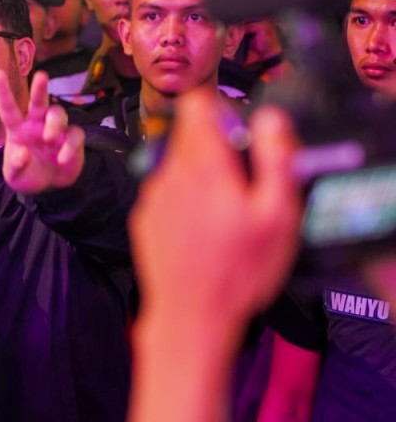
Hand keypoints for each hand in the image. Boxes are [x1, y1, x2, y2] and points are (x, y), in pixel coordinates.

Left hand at [0, 70, 85, 192]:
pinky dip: (70, 146)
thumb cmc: (28, 175)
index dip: (3, 93)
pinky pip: (75, 134)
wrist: (50, 187)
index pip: (9, 109)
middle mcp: (37, 124)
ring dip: (54, 123)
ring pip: (58, 113)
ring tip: (49, 138)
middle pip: (39, 102)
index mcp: (18, 129)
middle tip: (41, 75)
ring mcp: (56, 130)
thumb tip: (22, 152)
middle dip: (40, 88)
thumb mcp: (15, 177)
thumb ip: (15, 166)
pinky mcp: (72, 139)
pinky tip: (62, 160)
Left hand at [131, 89, 300, 326]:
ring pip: (179, 167)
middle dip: (217, 148)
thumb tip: (270, 118)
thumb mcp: (278, 215)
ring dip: (202, 179)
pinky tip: (204, 235)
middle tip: (244, 184)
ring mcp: (152, 196)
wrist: (191, 317)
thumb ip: (275, 158)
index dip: (221, 108)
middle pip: (188, 135)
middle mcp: (169, 173)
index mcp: (202, 164)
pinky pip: (168, 195)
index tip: (240, 133)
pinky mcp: (144, 219)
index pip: (196, 104)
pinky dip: (186, 204)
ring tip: (227, 218)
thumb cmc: (240, 270)